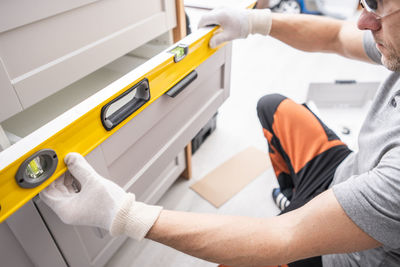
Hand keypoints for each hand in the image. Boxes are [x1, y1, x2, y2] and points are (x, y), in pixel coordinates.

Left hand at [40, 153, 161, 240]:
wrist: (126, 215)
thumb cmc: (111, 206)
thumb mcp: (93, 181)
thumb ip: (80, 167)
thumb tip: (71, 158)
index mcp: (65, 209)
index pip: (46, 192)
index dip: (48, 178)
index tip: (53, 167)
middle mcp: (69, 211)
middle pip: (55, 191)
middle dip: (59, 176)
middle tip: (64, 163)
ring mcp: (77, 209)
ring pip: (65, 191)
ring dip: (67, 178)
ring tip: (73, 166)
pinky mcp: (85, 206)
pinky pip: (75, 192)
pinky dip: (75, 182)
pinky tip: (81, 174)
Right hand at [198, 7, 271, 47]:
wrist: (253, 20)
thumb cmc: (243, 27)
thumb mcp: (230, 36)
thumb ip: (218, 40)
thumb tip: (210, 44)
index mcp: (220, 15)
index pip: (203, 19)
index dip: (200, 27)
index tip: (200, 33)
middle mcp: (220, 9)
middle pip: (206, 17)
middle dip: (205, 26)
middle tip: (207, 35)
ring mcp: (222, 7)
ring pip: (210, 15)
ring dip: (210, 23)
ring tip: (214, 31)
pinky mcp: (224, 8)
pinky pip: (215, 14)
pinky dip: (214, 20)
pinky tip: (219, 27)